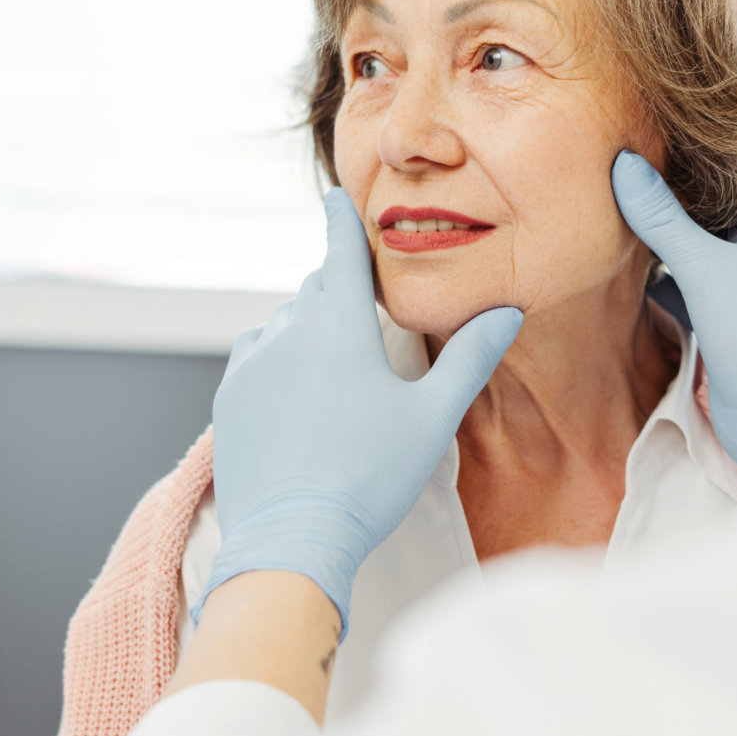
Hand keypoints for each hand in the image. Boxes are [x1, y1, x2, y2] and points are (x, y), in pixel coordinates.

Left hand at [198, 188, 523, 636]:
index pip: (340, 250)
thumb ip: (470, 358)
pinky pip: (258, 358)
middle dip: (340, 290)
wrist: (292, 539)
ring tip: (337, 369)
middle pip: (318, 289)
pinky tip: (301, 394)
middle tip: (365, 314)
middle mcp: (288, 330)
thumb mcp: (432, 417)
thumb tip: (507, 311)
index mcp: (339, 324)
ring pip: (285, 324)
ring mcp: (252, 363)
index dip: (342, 219)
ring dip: (309, 330)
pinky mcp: (229, 397)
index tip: (336, 196)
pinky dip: (279, 361)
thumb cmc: (369, 479)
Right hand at [612, 151, 736, 488]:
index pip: (724, 187)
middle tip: (615, 183)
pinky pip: (681, 298)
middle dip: (664, 208)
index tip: (644, 147)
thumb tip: (623, 163)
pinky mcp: (718, 333)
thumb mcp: (704, 268)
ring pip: (689, 263)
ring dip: (656, 251)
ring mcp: (735, 300)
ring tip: (610, 224)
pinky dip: (655, 289)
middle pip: (702, 224)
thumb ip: (663, 219)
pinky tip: (623, 281)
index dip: (686, 167)